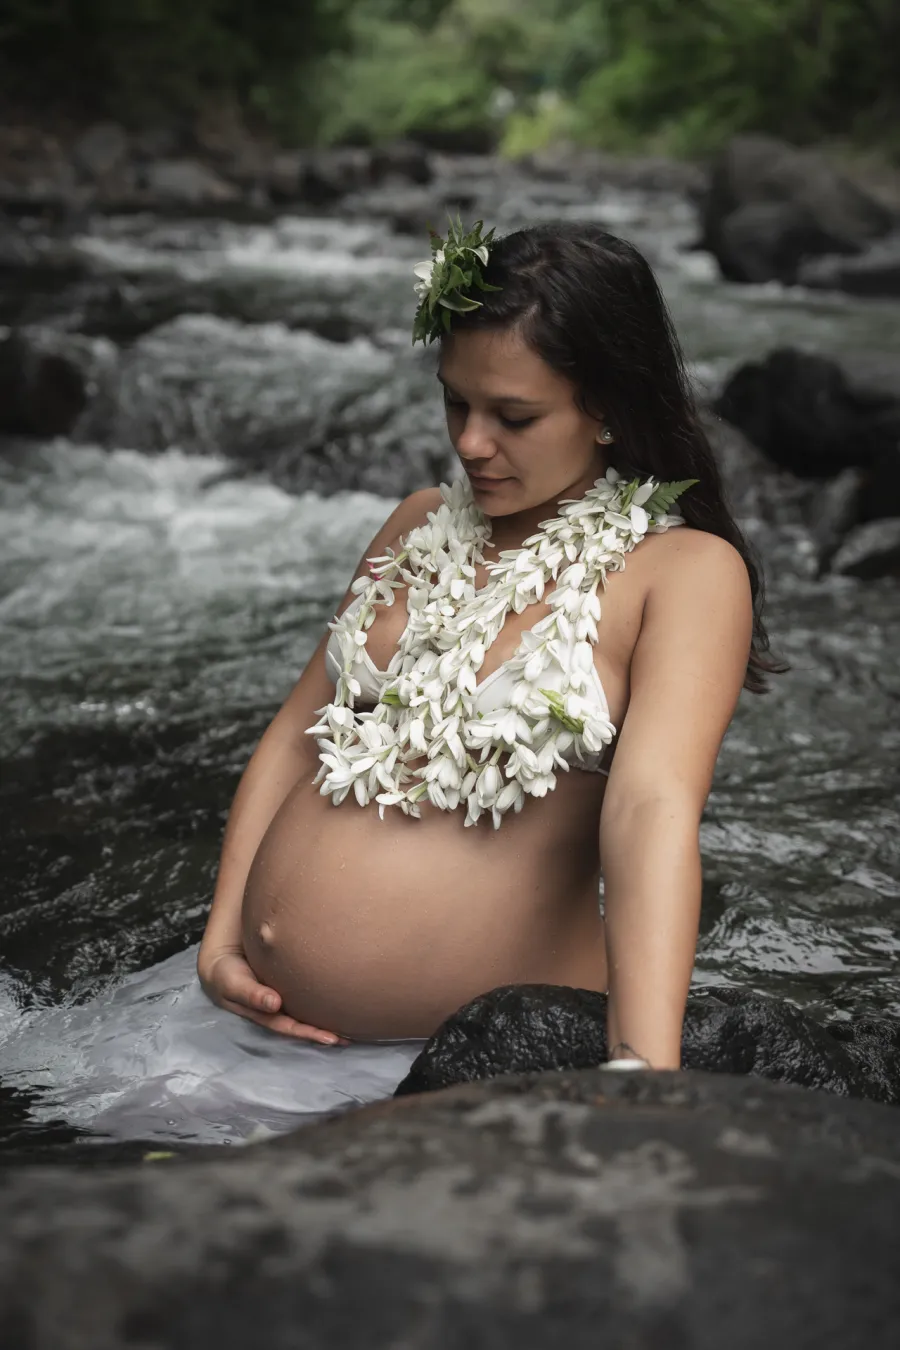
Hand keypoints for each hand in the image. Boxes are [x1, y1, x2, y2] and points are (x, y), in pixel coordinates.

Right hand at [198, 949, 348, 1044]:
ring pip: (307, 1011)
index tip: (331, 1037)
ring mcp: (282, 997)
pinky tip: (339, 997)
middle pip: (303, 1023)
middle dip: (323, 1032)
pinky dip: (322, 999)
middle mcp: (276, 1009)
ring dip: (327, 1018)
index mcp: (264, 1014)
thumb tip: (274, 1004)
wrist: (222, 955)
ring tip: (351, 1025)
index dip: (309, 1033)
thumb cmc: (226, 972)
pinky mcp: (288, 982)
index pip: (290, 1027)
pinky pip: (306, 993)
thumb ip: (250, 993)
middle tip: (348, 1037)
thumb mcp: (232, 983)